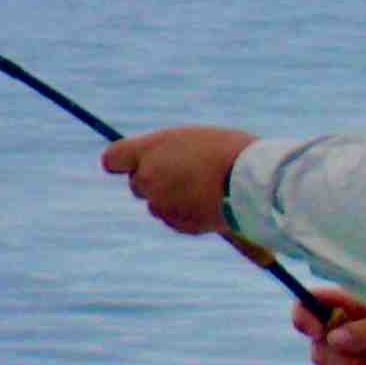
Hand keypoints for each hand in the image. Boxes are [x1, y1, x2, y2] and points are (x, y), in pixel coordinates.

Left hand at [98, 127, 255, 236]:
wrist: (252, 182)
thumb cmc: (230, 152)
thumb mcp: (195, 140)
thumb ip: (169, 152)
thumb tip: (156, 164)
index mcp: (150, 150)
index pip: (112, 159)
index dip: (121, 161)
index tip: (131, 163)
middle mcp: (148, 178)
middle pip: (137, 184)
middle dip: (153, 181)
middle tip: (183, 172)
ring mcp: (161, 204)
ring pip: (158, 204)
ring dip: (173, 198)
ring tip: (205, 186)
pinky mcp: (177, 224)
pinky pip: (175, 219)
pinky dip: (188, 213)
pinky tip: (212, 202)